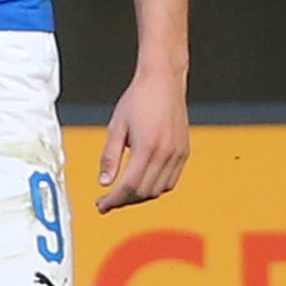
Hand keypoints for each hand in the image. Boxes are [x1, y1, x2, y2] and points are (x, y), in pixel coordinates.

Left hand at [96, 62, 188, 211]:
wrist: (164, 80)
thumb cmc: (137, 99)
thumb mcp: (116, 126)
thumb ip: (110, 156)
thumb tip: (104, 182)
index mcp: (147, 147)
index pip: (130, 186)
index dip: (114, 200)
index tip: (101, 205)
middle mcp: (166, 153)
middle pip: (144, 192)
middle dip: (124, 201)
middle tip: (107, 201)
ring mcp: (178, 153)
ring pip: (159, 190)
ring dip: (140, 196)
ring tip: (122, 194)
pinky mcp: (185, 151)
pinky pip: (171, 180)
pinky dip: (156, 188)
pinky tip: (142, 184)